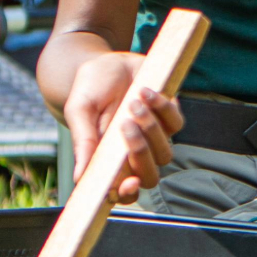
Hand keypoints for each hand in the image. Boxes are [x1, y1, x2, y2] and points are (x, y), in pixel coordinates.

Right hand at [62, 51, 184, 202]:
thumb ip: (83, 142)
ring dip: (150, 128)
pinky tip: (144, 91)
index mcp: (109, 160)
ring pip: (165, 153)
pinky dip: (162, 107)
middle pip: (149, 176)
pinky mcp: (169, 118)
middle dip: (140, 153)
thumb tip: (80, 178)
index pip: (122, 191)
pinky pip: (176, 123)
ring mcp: (154, 137)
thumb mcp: (80, 110)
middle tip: (125, 124)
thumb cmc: (89, 90)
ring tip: (132, 102)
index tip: (129, 183)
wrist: (107, 62)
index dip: (127, 194)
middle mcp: (133, 154)